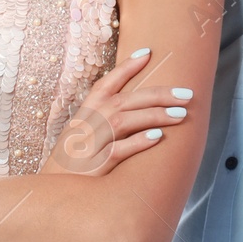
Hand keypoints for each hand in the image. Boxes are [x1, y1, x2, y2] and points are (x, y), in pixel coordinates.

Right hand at [41, 46, 193, 176]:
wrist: (54, 189)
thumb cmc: (75, 157)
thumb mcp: (83, 128)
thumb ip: (105, 113)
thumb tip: (139, 102)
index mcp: (87, 110)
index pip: (108, 82)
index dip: (127, 67)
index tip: (148, 52)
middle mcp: (90, 122)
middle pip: (127, 100)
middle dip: (159, 95)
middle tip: (188, 94)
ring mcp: (92, 142)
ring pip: (126, 121)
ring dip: (155, 116)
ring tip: (181, 114)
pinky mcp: (96, 165)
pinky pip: (119, 150)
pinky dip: (137, 142)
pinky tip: (157, 137)